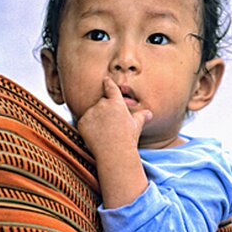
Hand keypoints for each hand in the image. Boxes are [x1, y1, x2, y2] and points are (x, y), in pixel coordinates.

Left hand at [77, 77, 151, 208]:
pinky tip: (95, 136)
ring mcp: (91, 112)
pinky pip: (84, 122)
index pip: (111, 87)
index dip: (108, 83)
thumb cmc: (128, 139)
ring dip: (96, 119)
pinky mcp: (82, 121)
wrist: (114, 152)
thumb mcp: (136, 126)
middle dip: (104, 111)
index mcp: (116, 102)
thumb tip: (149, 113)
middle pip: (101, 103)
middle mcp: (103, 104)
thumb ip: (141, 117)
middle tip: (110, 125)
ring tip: (104, 133)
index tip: (105, 79)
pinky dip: (88, 127)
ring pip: (92, 112)